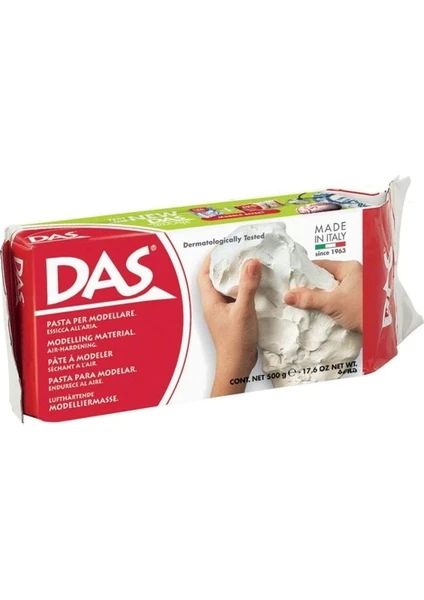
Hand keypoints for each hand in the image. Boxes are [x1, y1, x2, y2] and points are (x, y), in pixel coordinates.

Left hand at [198, 255, 261, 396]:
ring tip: (250, 265)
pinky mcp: (233, 317)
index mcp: (210, 300)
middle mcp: (214, 304)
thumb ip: (248, 286)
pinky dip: (245, 289)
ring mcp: (223, 311)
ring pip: (228, 288)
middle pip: (216, 278)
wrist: (237, 366)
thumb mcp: (243, 310)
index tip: (224, 246)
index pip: (204, 273)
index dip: (211, 258)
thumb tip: (251, 261)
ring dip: (237, 277)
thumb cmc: (235, 342)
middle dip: (226, 264)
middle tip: (240, 252)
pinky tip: (257, 286)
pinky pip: (237, 297)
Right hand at [284, 260, 362, 332]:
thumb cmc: (363, 311)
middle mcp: (355, 274)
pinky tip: (320, 310)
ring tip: (304, 303)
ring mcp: (358, 287)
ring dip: (320, 296)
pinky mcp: (358, 300)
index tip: (293, 280)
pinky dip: (328, 303)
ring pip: (332, 288)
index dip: (306, 272)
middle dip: (312, 286)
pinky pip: (338, 297)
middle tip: (296, 293)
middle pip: (326, 277)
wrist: (383, 331)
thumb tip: (288, 295)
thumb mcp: (333, 304)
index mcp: (350, 268)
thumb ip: (310, 299)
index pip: (321, 265)